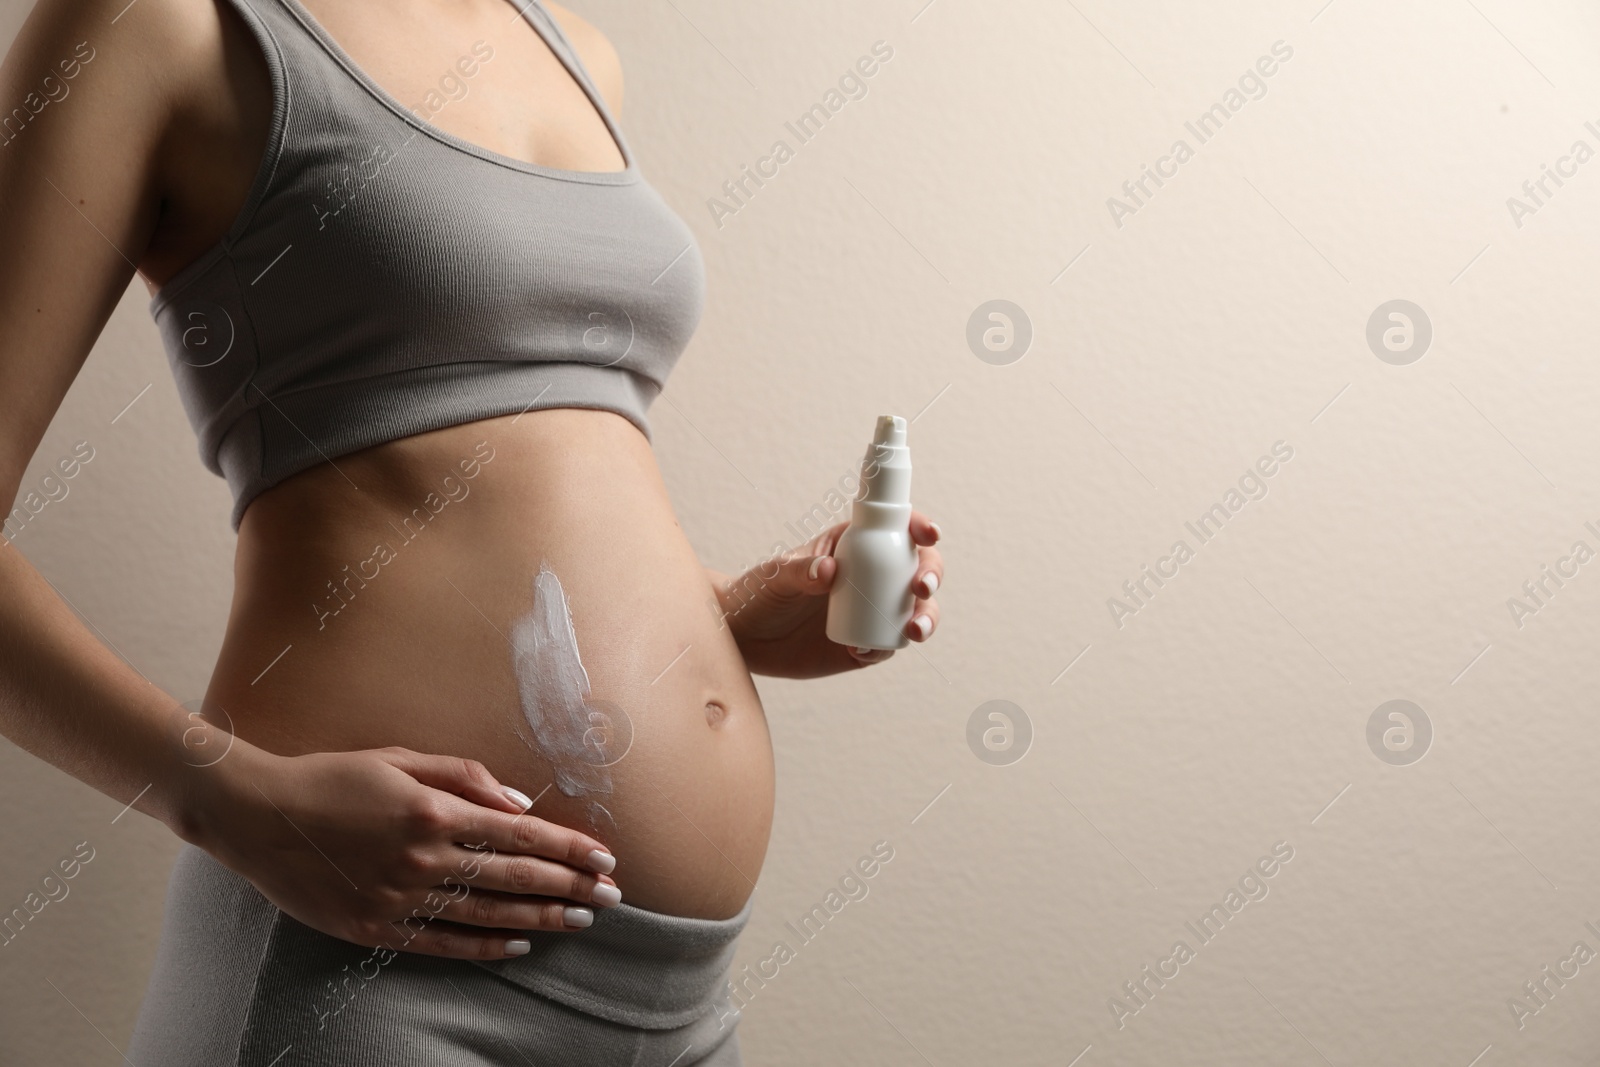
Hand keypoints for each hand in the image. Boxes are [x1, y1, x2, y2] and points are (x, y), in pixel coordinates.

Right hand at [183, 742, 621, 959]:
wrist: (257, 816)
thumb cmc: (332, 778)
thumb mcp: (400, 759)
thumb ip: (465, 777)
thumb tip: (519, 802)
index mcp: (432, 812)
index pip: (521, 835)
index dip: (568, 849)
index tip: (604, 858)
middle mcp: (422, 859)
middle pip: (514, 877)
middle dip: (570, 886)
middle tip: (611, 896)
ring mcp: (399, 898)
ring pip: (488, 913)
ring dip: (541, 917)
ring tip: (579, 920)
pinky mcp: (375, 927)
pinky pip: (444, 942)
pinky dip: (486, 944)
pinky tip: (519, 943)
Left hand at [714, 511, 942, 677]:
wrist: (744, 637)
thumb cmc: (758, 592)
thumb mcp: (775, 575)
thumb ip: (800, 570)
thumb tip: (830, 570)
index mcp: (854, 544)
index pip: (896, 528)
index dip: (919, 527)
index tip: (928, 534)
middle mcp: (871, 575)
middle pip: (918, 569)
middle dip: (931, 576)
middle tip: (921, 589)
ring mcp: (872, 611)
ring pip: (914, 610)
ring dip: (925, 617)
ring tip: (914, 630)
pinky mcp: (864, 643)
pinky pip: (887, 645)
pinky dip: (884, 647)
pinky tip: (862, 650)